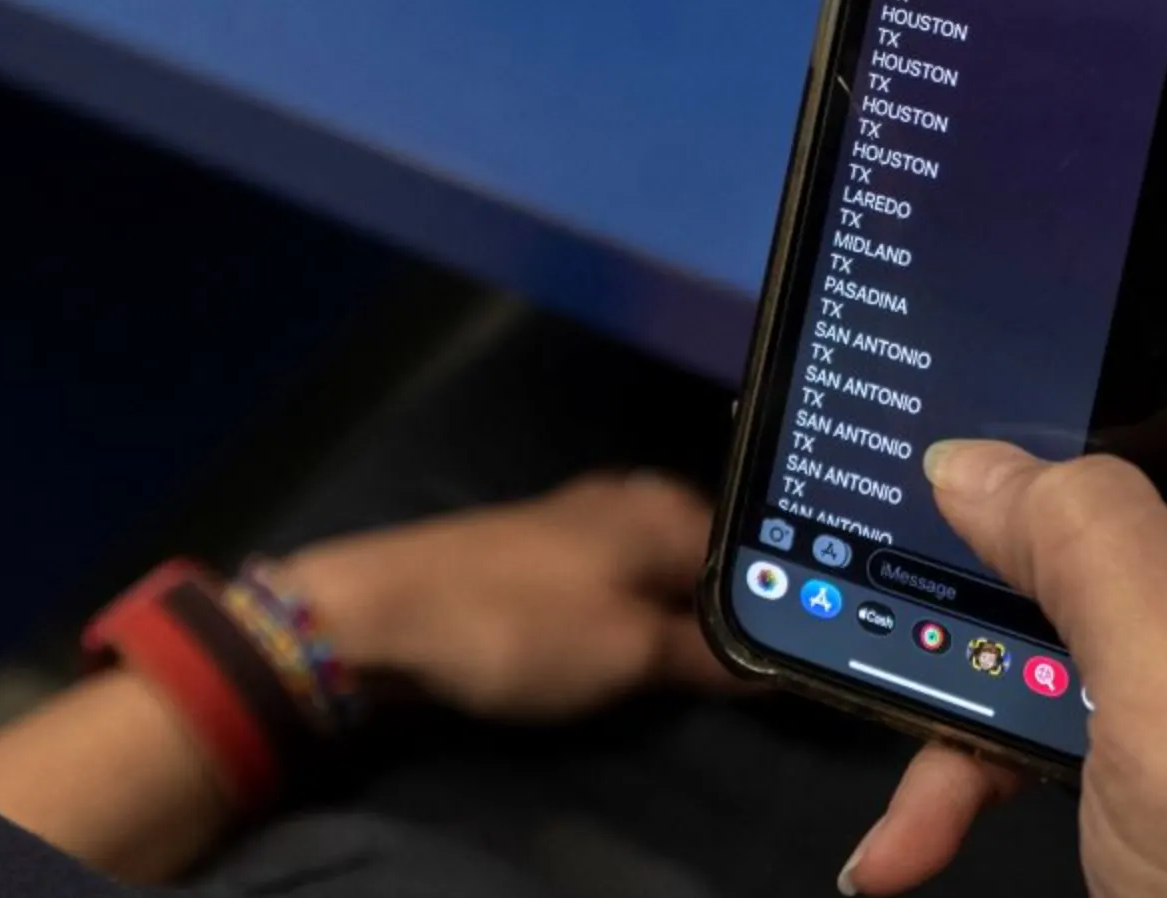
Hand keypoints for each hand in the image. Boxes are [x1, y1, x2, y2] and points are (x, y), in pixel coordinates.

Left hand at [281, 471, 738, 722]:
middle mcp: (636, 496)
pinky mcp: (541, 543)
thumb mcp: (629, 655)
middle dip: (724, 611)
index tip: (786, 658)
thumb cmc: (520, 628)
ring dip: (675, 612)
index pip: (757, 558)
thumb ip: (710, 654)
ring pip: (661, 567)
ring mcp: (584, 514)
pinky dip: (631, 607)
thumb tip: (779, 663)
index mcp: (671, 508)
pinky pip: (617, 575)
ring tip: (680, 665)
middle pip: (708, 559)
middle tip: (734, 671)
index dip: (778, 609)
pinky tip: (623, 641)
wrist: (380, 614)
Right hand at [842, 149, 1166, 896]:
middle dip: (1050, 430)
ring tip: (900, 658)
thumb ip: (1092, 557)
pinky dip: (996, 725)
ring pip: (1102, 539)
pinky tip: (915, 811)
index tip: (1154, 110)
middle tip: (930, 430)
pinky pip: (1084, 663)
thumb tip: (982, 465)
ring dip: (995, 607)